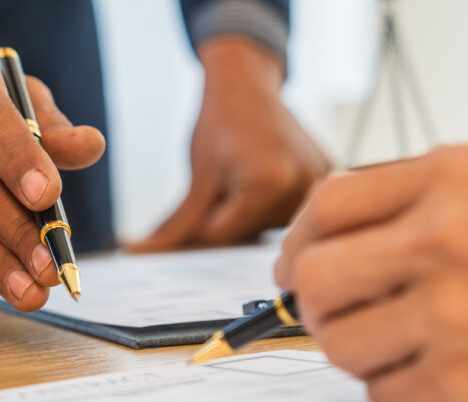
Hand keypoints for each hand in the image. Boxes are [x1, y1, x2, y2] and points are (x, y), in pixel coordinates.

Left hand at [129, 36, 327, 251]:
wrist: (247, 83)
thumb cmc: (221, 121)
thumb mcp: (198, 177)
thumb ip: (179, 223)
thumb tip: (144, 252)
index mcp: (270, 186)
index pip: (223, 236)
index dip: (202, 224)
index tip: (197, 203)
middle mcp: (303, 189)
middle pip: (248, 234)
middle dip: (225, 220)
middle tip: (221, 181)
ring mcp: (317, 183)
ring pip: (266, 226)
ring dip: (245, 213)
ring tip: (241, 173)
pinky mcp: (323, 177)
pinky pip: (284, 209)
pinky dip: (264, 203)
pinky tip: (257, 173)